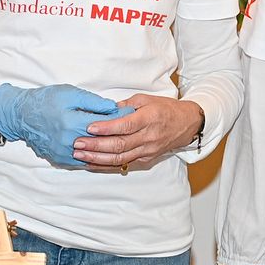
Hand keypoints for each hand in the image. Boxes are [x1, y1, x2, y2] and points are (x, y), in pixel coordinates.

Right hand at [0, 84, 122, 166]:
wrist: (21, 116)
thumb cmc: (46, 100)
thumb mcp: (70, 94)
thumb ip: (93, 102)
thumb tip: (113, 109)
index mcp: (72, 123)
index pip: (105, 124)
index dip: (121, 119)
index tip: (133, 115)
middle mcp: (69, 142)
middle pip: (102, 142)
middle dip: (120, 135)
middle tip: (134, 129)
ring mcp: (65, 153)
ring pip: (96, 156)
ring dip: (111, 150)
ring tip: (125, 142)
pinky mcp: (61, 160)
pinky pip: (85, 162)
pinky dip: (98, 158)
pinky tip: (109, 153)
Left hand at [72, 95, 204, 170]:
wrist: (186, 125)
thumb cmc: (165, 109)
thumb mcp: (146, 99)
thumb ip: (125, 105)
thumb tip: (105, 109)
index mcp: (149, 118)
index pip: (125, 125)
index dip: (107, 128)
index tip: (89, 127)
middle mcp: (148, 137)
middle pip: (119, 144)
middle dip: (96, 145)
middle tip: (78, 144)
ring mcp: (147, 150)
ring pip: (120, 158)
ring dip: (98, 158)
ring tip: (80, 155)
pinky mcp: (145, 159)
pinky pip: (123, 163)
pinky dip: (106, 165)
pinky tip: (92, 163)